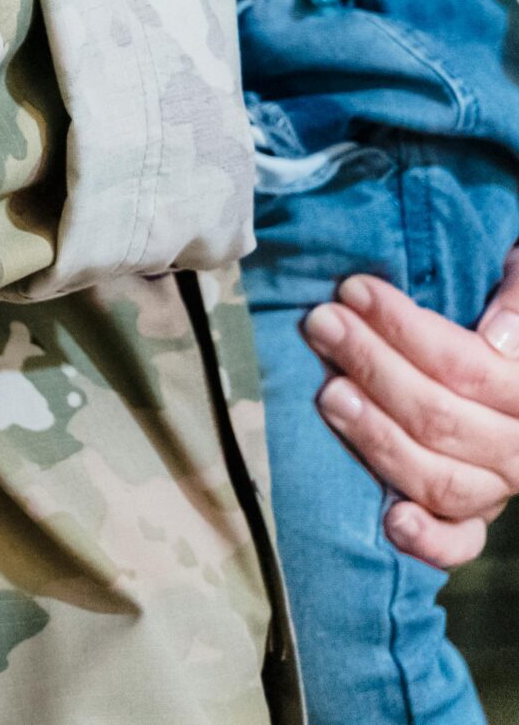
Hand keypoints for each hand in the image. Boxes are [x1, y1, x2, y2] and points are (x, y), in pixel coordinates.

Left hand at [303, 249, 518, 567]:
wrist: (491, 374)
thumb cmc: (495, 313)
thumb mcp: (516, 277)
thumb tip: (497, 336)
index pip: (472, 368)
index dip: (409, 329)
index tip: (354, 290)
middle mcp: (517, 448)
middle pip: (442, 418)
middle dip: (374, 365)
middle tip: (322, 324)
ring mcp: (494, 488)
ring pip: (438, 477)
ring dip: (377, 436)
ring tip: (327, 392)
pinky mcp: (468, 520)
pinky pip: (457, 544)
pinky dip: (427, 539)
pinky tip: (390, 518)